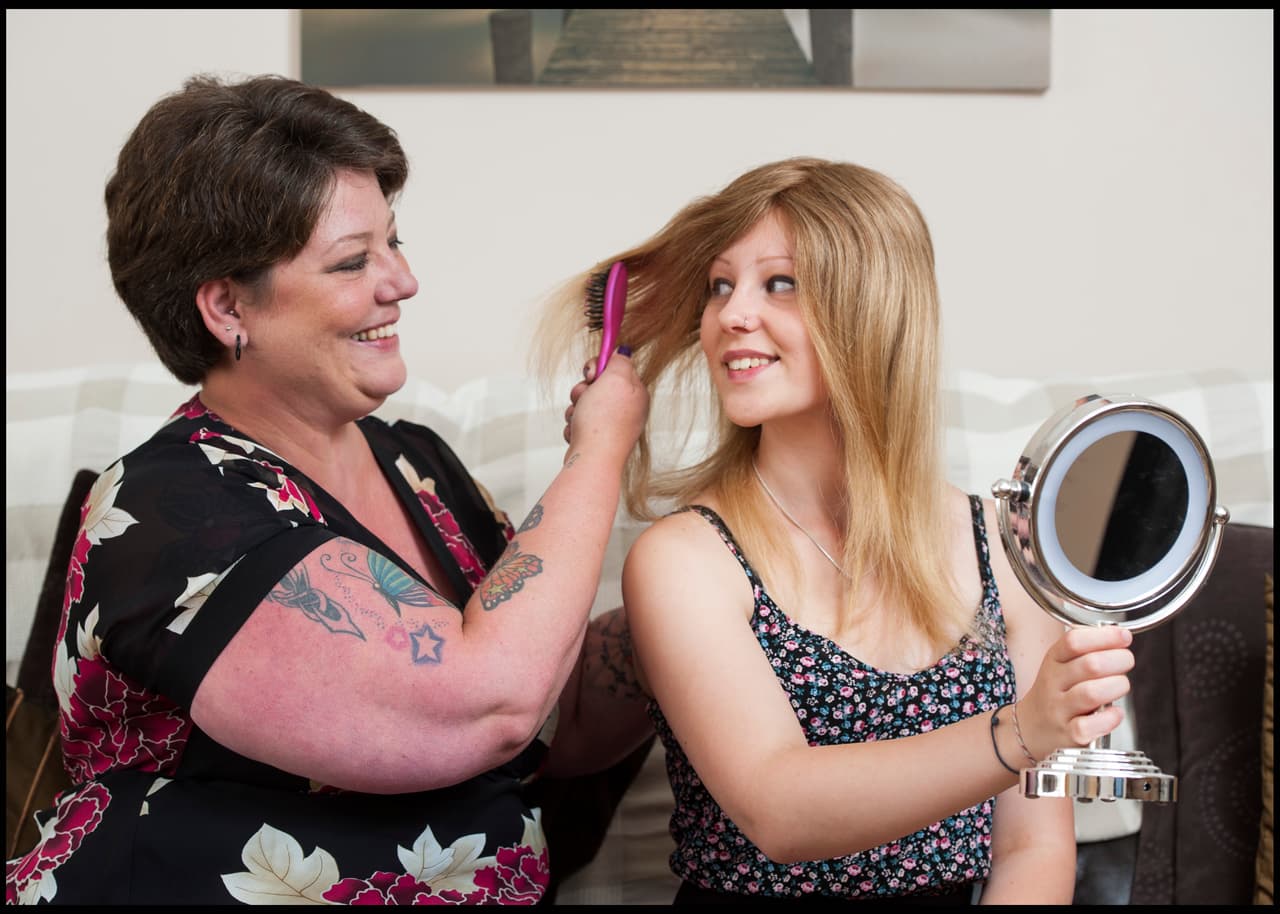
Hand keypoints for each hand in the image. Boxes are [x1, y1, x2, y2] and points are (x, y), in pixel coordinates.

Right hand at [562, 346, 646, 463]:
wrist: (593, 459)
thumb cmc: (604, 423)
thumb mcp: (616, 379)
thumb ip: (620, 361)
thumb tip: (623, 352)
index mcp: (635, 393)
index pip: (616, 367)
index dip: (598, 367)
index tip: (590, 374)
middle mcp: (627, 409)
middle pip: (597, 386)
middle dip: (583, 390)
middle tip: (585, 398)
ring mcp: (613, 425)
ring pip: (585, 404)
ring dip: (576, 409)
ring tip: (579, 419)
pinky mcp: (598, 438)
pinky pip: (580, 423)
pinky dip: (575, 426)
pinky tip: (578, 433)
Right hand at [1016, 625, 1133, 759]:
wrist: (1030, 729)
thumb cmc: (1055, 694)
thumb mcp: (1061, 665)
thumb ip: (1087, 650)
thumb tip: (1119, 635)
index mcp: (1053, 661)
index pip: (1074, 641)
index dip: (1104, 636)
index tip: (1123, 636)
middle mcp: (1053, 683)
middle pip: (1090, 665)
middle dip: (1119, 660)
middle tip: (1126, 662)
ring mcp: (1059, 710)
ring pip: (1092, 693)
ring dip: (1117, 686)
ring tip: (1120, 685)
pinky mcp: (1068, 734)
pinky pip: (1089, 726)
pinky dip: (1110, 718)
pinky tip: (1114, 713)